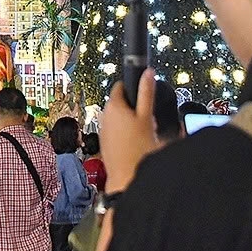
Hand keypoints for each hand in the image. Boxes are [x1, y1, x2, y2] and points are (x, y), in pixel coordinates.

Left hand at [101, 71, 160, 193]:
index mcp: (113, 105)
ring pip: (119, 118)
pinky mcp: (105, 143)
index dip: (135, 88)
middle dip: (135, 108)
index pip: (121, 85)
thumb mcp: (147, 117)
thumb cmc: (137, 149)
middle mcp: (104, 115)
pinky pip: (116, 132)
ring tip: (143, 134)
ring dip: (130, 121)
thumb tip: (148, 72)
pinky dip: (125, 134)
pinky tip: (136, 144)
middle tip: (147, 119)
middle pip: (121, 103)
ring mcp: (103, 130)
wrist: (128, 177)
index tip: (144, 94)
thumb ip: (146, 92)